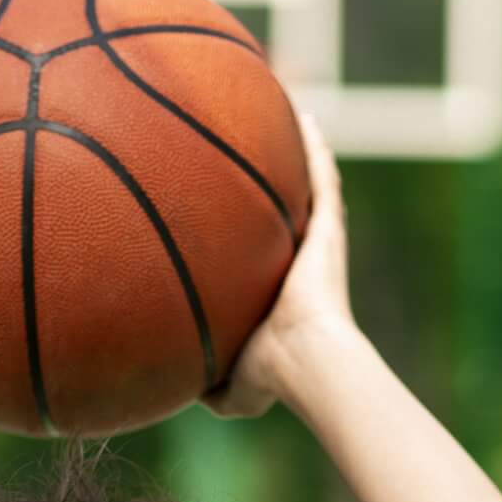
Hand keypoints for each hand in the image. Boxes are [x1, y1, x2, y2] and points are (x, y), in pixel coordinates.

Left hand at [202, 111, 353, 419]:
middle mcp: (296, 258)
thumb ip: (200, 380)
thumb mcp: (223, 383)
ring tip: (285, 115)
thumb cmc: (267, 373)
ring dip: (299, 154)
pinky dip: (316, 148)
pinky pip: (322, 178)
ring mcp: (315, 240)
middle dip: (269, 181)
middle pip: (282, 208)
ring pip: (306, 186)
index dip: (243, 229)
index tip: (220, 206)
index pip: (258, 249)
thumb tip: (173, 386)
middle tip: (248, 149)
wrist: (303, 359)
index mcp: (274, 286)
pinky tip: (307, 117)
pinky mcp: (328, 228)